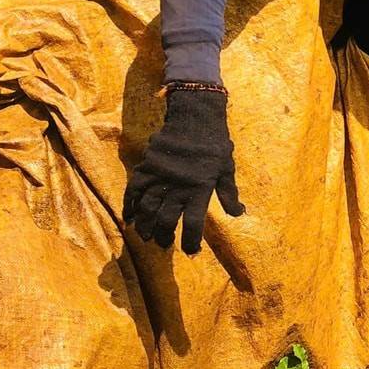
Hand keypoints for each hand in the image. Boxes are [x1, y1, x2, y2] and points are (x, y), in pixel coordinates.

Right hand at [123, 86, 244, 252]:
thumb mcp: (227, 169)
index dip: (190, 241)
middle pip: (166, 219)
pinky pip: (134, 189)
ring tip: (146, 236)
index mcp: (200, 189)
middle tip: (163, 244)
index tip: (191, 252)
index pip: (193, 223)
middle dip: (163, 236)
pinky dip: (130, 204)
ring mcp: (161, 176)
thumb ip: (229, 194)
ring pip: (148, 208)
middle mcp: (179, 186)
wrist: (195, 116)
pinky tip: (130, 217)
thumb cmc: (215, 144)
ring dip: (145, 225)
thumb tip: (238, 214)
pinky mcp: (147, 166)